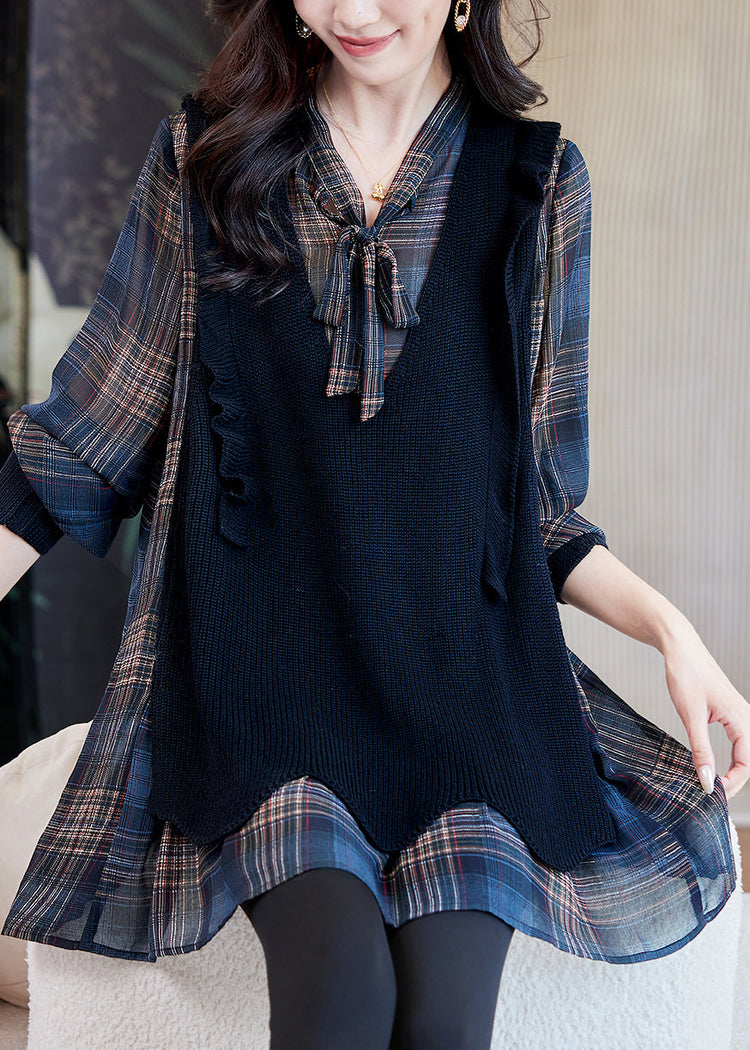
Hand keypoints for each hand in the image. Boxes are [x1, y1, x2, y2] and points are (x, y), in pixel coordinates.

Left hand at [663, 627, 749, 799]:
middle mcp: (746, 716)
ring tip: (712, 784)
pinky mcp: (728, 711)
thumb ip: (700, 750)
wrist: (680, 647)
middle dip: (733, 780)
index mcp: (741, 718)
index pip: (746, 763)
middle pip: (748, 760)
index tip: (713, 794)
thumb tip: (707, 780)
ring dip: (731, 769)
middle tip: (712, 794)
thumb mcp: (690, 716)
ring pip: (743, 751)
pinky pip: (736, 741)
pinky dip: (727, 757)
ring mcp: (738, 714)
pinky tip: (712, 764)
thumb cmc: (686, 674)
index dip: (732, 783)